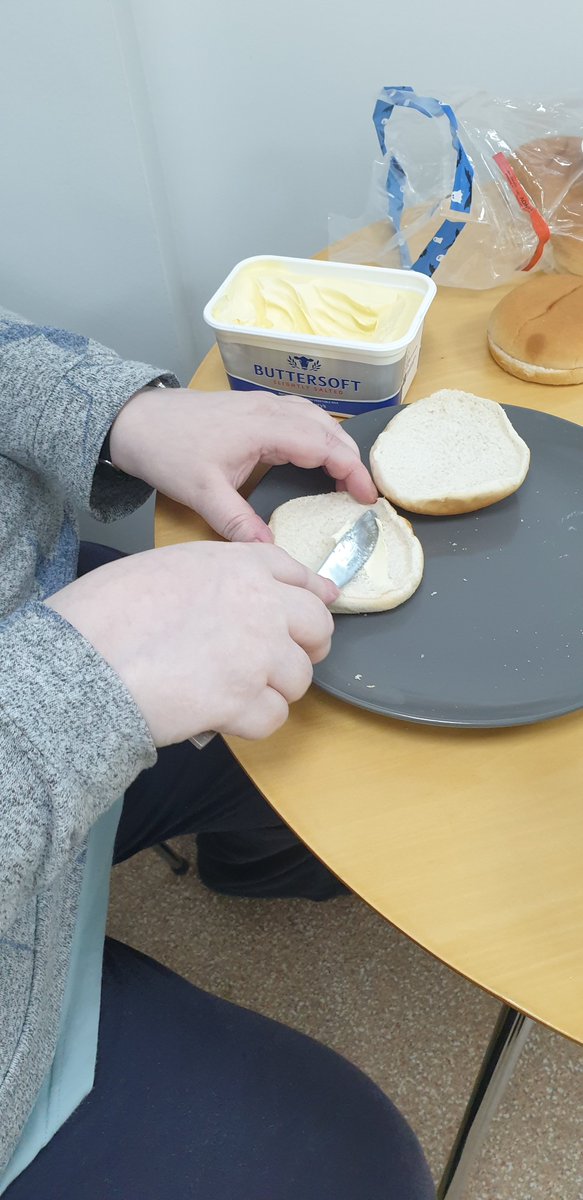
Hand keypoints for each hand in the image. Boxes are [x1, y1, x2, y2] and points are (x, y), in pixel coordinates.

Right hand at [46, 542, 337, 743]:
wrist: (83, 659)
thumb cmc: (107, 613)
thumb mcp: (167, 568)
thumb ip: (217, 577)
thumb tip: (244, 597)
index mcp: (239, 566)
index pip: (298, 576)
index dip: (310, 595)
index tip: (314, 608)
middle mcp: (261, 605)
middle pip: (317, 627)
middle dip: (304, 647)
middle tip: (277, 664)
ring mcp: (258, 654)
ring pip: (300, 678)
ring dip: (271, 690)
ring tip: (229, 691)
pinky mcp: (245, 700)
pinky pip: (273, 718)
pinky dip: (250, 723)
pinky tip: (219, 715)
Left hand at [109, 388, 376, 541]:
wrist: (138, 419)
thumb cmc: (169, 451)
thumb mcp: (203, 494)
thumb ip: (239, 523)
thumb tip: (270, 551)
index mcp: (264, 428)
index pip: (323, 447)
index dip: (351, 472)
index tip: (366, 498)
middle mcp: (271, 409)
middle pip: (328, 430)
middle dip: (351, 460)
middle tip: (364, 495)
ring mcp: (264, 403)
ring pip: (317, 418)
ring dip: (337, 445)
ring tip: (348, 477)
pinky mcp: (255, 406)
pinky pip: (301, 415)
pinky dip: (319, 434)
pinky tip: (318, 452)